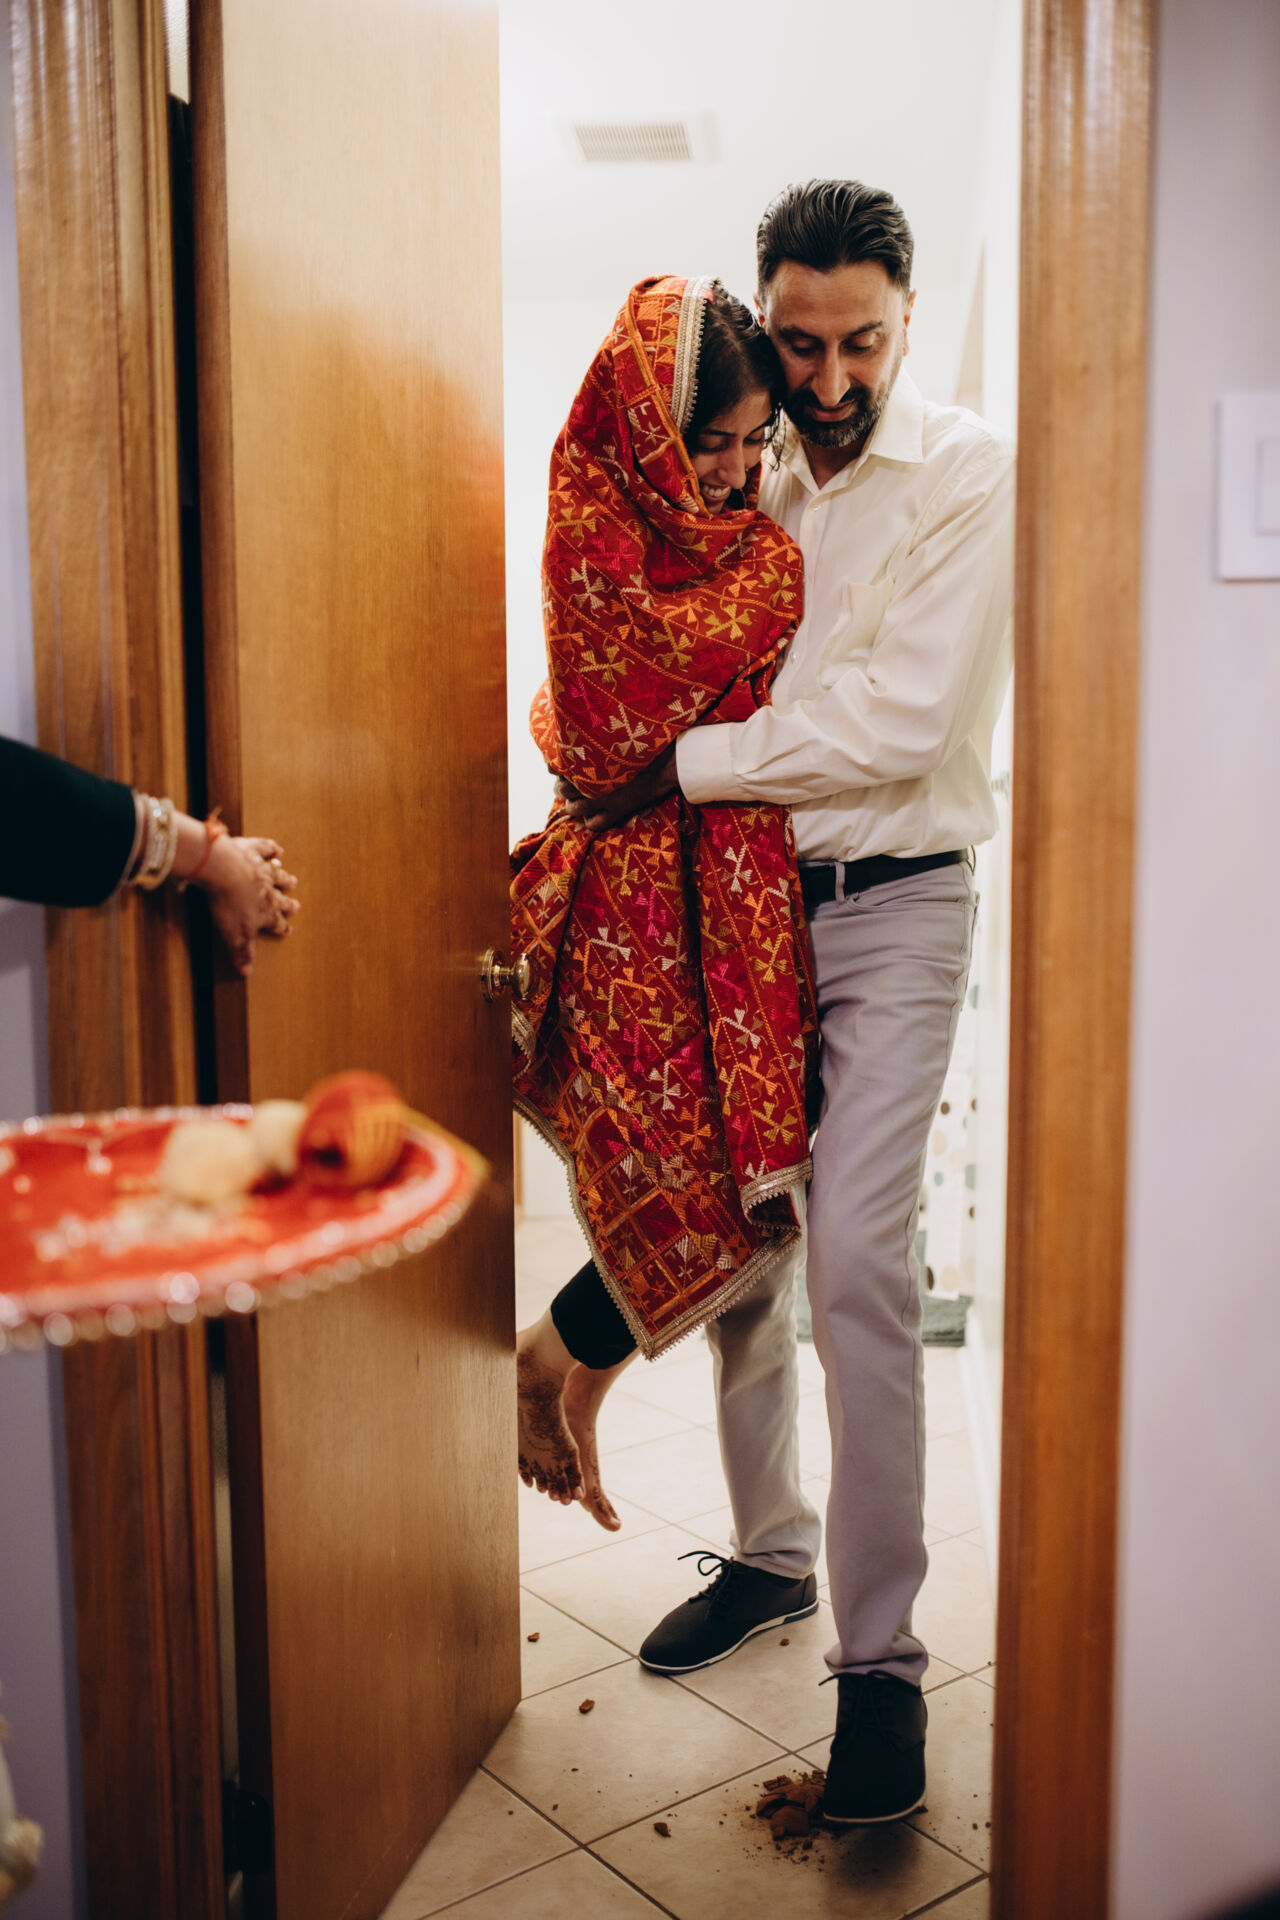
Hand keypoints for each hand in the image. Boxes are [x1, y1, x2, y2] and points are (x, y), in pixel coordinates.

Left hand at [199, 835, 298, 976]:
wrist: (223, 870)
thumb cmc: (228, 904)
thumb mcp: (234, 935)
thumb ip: (242, 953)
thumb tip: (246, 973)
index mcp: (265, 913)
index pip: (277, 924)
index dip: (282, 928)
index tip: (287, 930)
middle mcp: (269, 892)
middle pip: (281, 900)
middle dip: (289, 904)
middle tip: (296, 905)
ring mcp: (262, 871)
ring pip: (279, 876)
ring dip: (285, 879)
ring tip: (292, 881)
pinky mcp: (253, 851)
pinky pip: (267, 850)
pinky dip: (273, 850)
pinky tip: (278, 851)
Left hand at [557, 746, 678, 831]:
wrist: (668, 763)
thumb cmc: (646, 745)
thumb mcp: (620, 737)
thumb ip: (600, 738)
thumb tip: (586, 727)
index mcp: (589, 760)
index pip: (557, 768)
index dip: (556, 768)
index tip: (560, 767)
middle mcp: (591, 781)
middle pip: (562, 789)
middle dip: (563, 787)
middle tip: (567, 784)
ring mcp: (602, 800)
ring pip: (573, 808)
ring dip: (573, 805)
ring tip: (577, 801)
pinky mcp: (616, 812)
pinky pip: (593, 824)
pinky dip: (589, 820)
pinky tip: (593, 814)